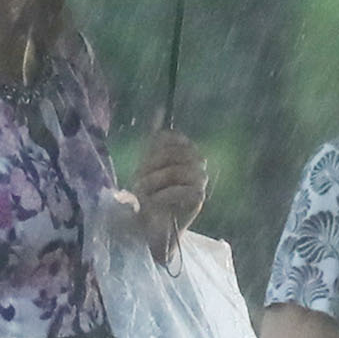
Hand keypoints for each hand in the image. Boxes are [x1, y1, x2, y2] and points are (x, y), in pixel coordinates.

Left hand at [134, 129, 207, 260]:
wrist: (153, 228)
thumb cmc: (148, 195)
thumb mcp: (145, 166)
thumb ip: (153, 142)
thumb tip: (158, 109)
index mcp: (181, 150)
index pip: (170, 138)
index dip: (154, 151)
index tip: (142, 166)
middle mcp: (194, 163)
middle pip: (174, 153)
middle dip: (152, 167)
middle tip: (138, 182)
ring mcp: (200, 179)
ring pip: (179, 170)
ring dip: (157, 181)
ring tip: (144, 193)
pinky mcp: (199, 197)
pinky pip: (186, 188)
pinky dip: (166, 195)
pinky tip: (155, 202)